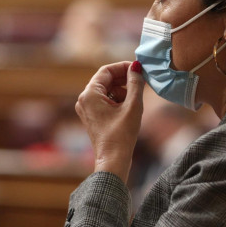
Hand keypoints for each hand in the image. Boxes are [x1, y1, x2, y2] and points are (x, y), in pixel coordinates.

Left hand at [75, 60, 144, 182]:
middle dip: (124, 79)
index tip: (139, 69)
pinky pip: (104, 101)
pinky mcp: (92, 116)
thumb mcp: (132, 106)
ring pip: (106, 90)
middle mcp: (84, 99)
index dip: (123, 67)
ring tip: (136, 100)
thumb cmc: (122, 134)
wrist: (113, 160)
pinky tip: (129, 108)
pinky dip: (117, 100)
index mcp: (89, 94)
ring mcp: (86, 108)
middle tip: (141, 81)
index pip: (106, 70)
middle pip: (105, 80)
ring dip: (122, 91)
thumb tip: (137, 66)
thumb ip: (135, 83)